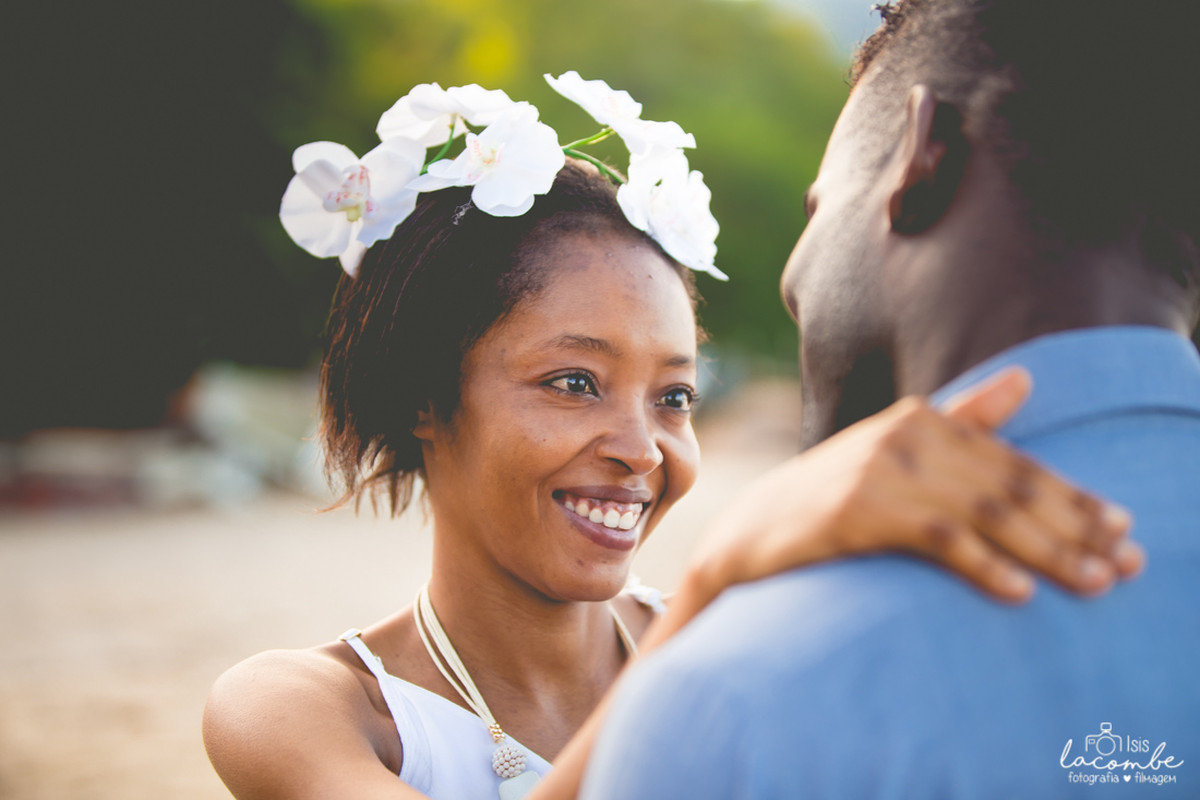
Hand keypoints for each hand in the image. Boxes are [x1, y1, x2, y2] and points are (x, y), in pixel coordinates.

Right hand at [687, 368, 1140, 603]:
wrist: (749, 534)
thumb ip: (962, 418)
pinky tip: (1019, 592)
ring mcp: (880, 470)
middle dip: (1075, 528)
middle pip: (1010, 486)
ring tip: (1093, 584)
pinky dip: (984, 565)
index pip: (1015, 461)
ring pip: (985, 513)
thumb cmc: (829, 498)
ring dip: (1048, 552)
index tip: (1123, 528)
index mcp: (921, 418)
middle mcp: (905, 435)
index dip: (1074, 496)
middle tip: (1125, 565)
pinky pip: (938, 538)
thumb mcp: (895, 451)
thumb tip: (1025, 379)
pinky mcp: (859, 510)